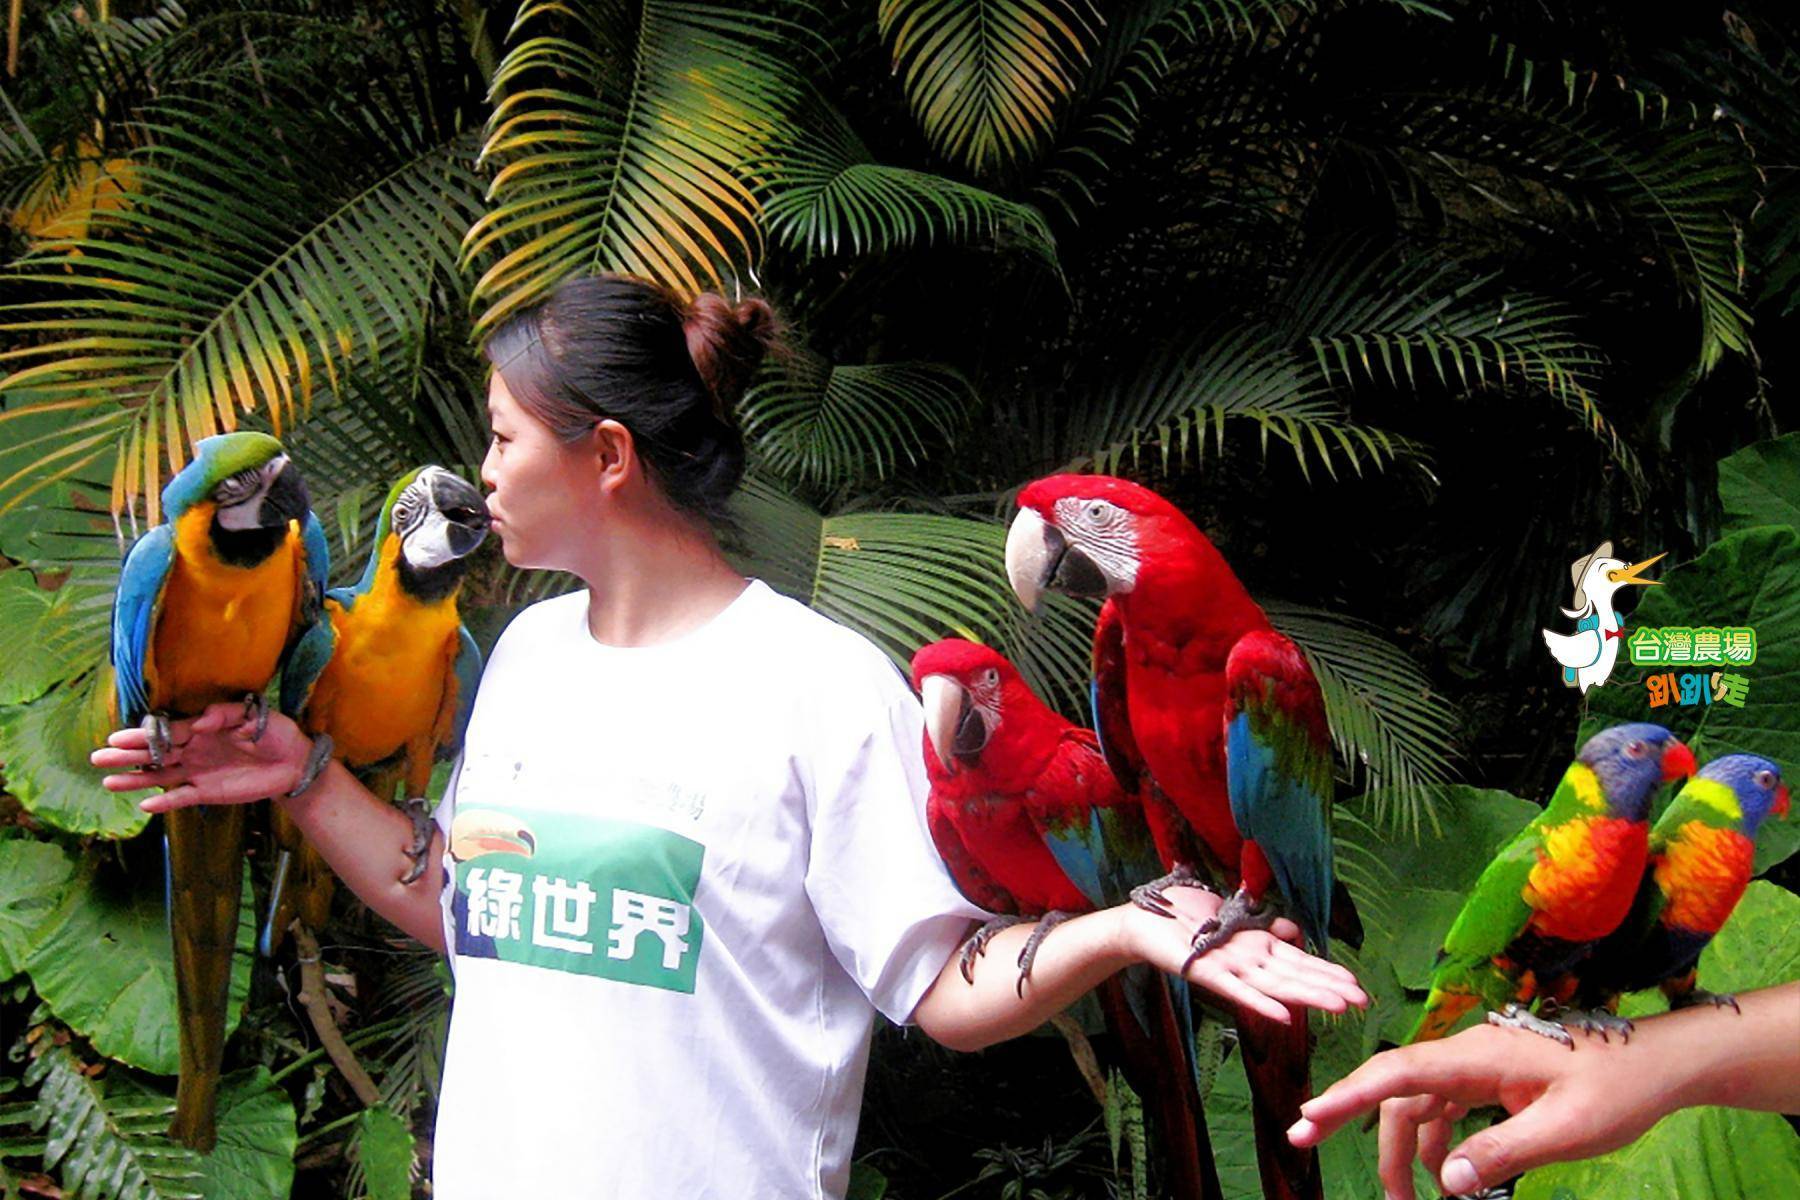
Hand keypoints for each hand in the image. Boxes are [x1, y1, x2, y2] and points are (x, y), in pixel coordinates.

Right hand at [91, 702, 314, 811]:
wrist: (294, 762)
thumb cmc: (274, 732)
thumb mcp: (255, 716)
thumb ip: (226, 714)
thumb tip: (199, 722)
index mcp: (200, 730)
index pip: (166, 732)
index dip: (142, 735)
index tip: (116, 737)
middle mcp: (193, 751)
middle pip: (154, 754)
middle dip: (127, 756)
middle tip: (98, 758)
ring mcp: (198, 773)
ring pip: (160, 776)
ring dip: (135, 780)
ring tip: (108, 783)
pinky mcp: (208, 792)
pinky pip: (181, 797)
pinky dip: (165, 801)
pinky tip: (145, 805)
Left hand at [1118, 887, 1367, 1022]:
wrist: (1143, 920)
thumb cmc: (1187, 916)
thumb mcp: (1233, 915)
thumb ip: (1263, 926)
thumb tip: (1294, 930)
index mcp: (1257, 946)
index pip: (1301, 962)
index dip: (1329, 973)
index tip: (1359, 986)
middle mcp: (1249, 961)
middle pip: (1296, 976)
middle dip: (1330, 989)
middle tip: (1364, 1003)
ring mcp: (1230, 968)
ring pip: (1275, 984)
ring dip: (1307, 997)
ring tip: (1339, 1007)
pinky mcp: (1204, 971)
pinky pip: (1236, 990)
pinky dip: (1259, 1003)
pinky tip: (1283, 1017)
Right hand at [1286, 1021, 1677, 1197]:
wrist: (1657, 1063)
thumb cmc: (1617, 1089)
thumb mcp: (1565, 1129)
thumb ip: (1503, 1152)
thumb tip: (1447, 1181)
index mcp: (1477, 1057)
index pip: (1397, 1072)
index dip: (1348, 1095)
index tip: (1308, 1118)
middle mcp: (1466, 1056)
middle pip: (1395, 1089)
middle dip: (1351, 1116)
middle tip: (1306, 1145)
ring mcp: (1477, 1068)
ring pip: (1417, 1104)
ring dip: (1402, 1149)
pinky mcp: (1491, 1081)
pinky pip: (1444, 1110)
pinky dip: (1434, 1144)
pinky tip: (1443, 1179)